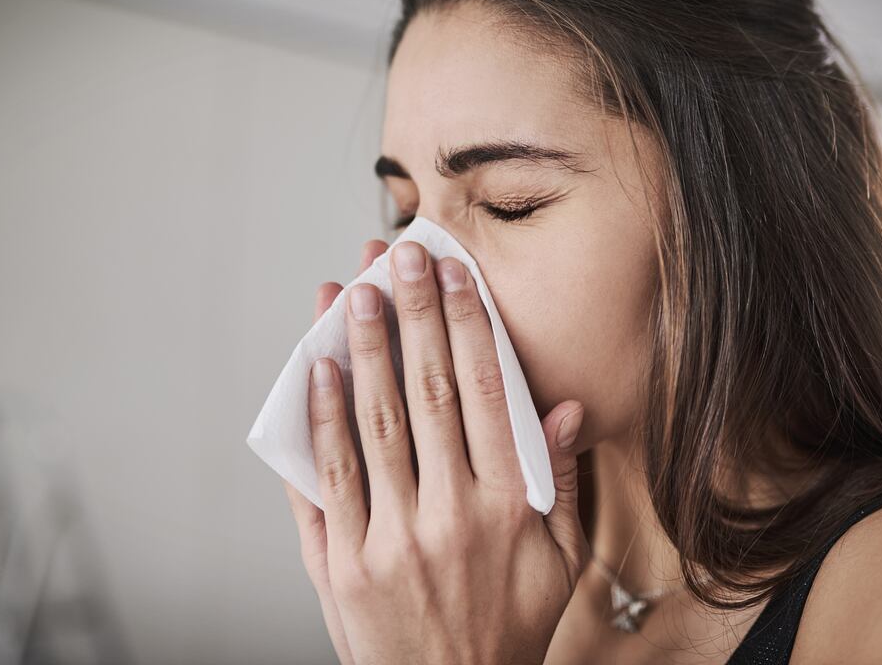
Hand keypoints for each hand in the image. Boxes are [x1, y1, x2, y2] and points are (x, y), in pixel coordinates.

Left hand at [285, 238, 588, 664]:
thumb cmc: (510, 627)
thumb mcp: (560, 562)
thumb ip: (560, 482)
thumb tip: (563, 405)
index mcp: (508, 508)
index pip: (486, 393)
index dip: (467, 325)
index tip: (453, 273)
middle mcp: (450, 515)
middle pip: (425, 393)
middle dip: (411, 314)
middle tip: (397, 255)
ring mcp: (390, 539)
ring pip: (372, 424)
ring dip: (362, 350)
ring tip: (352, 292)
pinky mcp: (341, 565)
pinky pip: (328, 479)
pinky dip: (321, 420)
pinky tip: (318, 371)